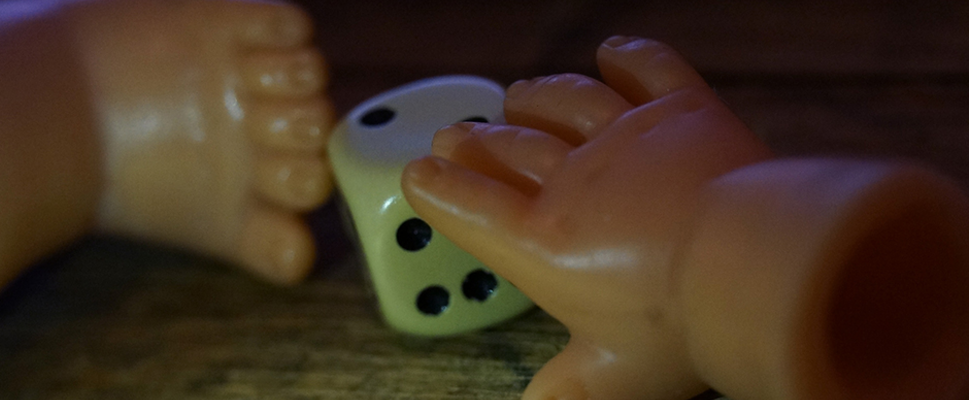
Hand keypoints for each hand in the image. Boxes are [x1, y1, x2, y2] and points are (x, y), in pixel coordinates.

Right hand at [402, 36, 770, 398]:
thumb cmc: (680, 328)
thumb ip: (566, 393)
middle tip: (455, 133)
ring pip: (564, 102)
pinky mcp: (680, 109)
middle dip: (475, 141)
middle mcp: (572, 179)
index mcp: (543, 242)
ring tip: (517, 95)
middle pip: (508, 148)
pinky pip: (647, 69)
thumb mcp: (614, 377)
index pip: (471, 206)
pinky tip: (612, 51)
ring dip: (535, 97)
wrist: (750, 267)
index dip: (438, 188)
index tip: (418, 174)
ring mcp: (624, 137)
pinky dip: (629, 57)